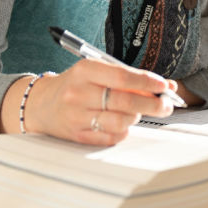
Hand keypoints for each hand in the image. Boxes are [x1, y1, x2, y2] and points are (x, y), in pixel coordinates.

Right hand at [6, 59, 175, 145]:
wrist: (41, 105)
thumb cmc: (75, 85)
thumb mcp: (96, 71)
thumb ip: (128, 77)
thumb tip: (166, 86)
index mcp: (85, 70)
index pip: (123, 77)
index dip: (148, 83)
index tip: (164, 86)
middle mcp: (79, 92)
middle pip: (125, 101)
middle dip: (152, 104)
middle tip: (166, 105)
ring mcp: (77, 116)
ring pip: (120, 121)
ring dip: (137, 117)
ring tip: (138, 112)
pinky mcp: (77, 135)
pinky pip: (111, 136)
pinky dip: (124, 130)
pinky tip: (123, 123)